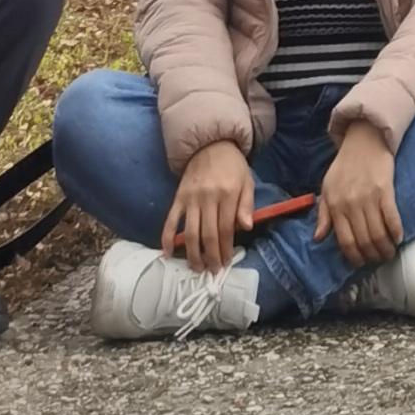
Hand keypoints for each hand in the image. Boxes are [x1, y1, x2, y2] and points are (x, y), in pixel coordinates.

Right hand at [166, 140, 254, 271]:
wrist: (211, 144)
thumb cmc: (232, 166)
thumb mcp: (247, 181)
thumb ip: (246, 205)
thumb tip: (247, 228)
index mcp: (227, 193)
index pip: (225, 229)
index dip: (225, 249)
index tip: (226, 263)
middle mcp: (208, 197)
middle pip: (208, 235)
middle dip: (210, 257)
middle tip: (212, 271)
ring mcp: (191, 198)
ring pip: (190, 233)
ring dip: (193, 254)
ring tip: (197, 268)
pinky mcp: (178, 198)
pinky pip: (170, 220)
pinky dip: (167, 238)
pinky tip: (167, 253)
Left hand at [315, 123, 403, 266]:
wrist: (363, 138)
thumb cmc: (344, 165)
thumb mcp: (327, 188)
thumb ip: (323, 214)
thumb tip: (318, 238)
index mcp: (335, 205)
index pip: (345, 241)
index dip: (354, 257)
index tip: (361, 263)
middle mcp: (351, 204)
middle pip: (363, 241)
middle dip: (372, 256)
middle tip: (377, 261)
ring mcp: (368, 197)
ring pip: (377, 233)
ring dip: (385, 248)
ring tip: (389, 253)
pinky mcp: (385, 189)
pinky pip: (391, 217)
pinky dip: (395, 232)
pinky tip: (398, 238)